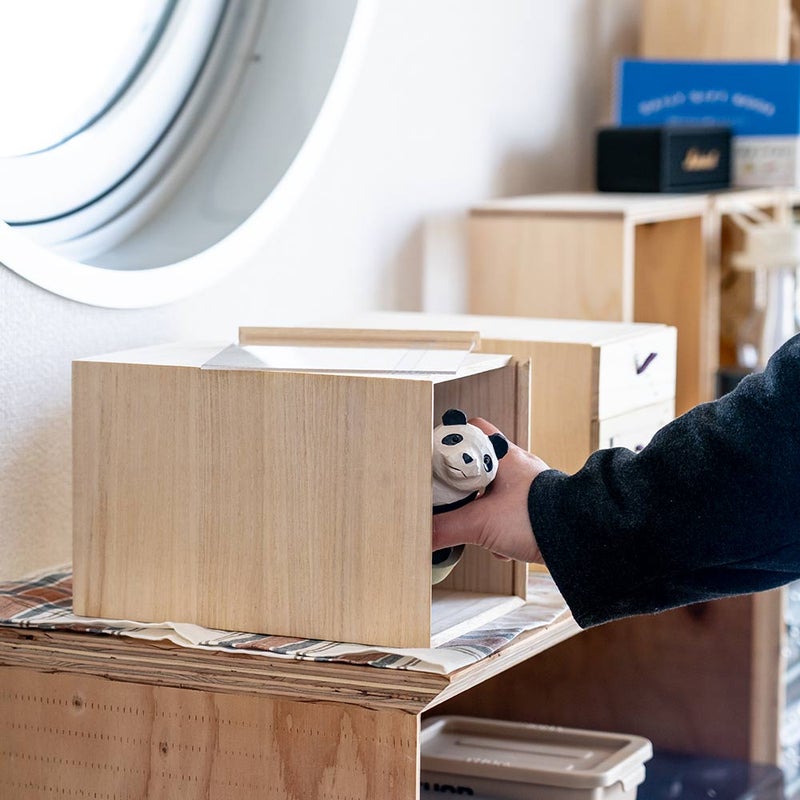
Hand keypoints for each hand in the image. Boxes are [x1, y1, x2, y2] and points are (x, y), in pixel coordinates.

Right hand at [432, 418, 548, 564]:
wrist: (580, 538)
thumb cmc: (538, 517)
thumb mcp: (481, 523)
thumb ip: (447, 528)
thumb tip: (424, 535)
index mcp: (502, 455)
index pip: (471, 430)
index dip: (451, 441)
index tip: (435, 458)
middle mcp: (518, 465)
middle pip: (480, 464)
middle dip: (463, 485)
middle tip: (449, 498)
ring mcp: (530, 486)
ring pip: (494, 491)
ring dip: (482, 510)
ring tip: (476, 527)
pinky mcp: (538, 507)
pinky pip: (511, 511)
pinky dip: (502, 527)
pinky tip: (500, 544)